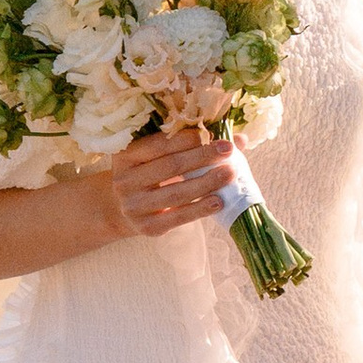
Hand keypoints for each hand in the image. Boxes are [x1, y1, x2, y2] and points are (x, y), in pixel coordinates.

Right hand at [99, 129, 236, 240]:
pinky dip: (200, 209)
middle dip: (202, 157)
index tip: (212, 134)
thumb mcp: (159, 157)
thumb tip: (239, 139)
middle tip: (228, 150)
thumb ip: (191, 145)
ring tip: (230, 174)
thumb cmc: (149, 175)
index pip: (159, 144)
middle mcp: (124, 180)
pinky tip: (219, 201)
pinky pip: (178, 217)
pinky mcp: (146, 227)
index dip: (187, 139)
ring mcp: (133, 206)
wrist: (123, 209)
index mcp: (126, 155)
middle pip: (170, 166)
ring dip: (207, 182)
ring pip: (176, 193)